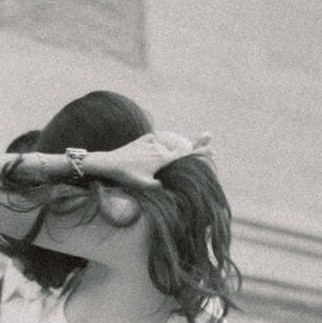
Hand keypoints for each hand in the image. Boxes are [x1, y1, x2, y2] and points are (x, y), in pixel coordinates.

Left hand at [84, 131, 209, 186]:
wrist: (109, 162)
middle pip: (179, 148)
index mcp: (163, 159)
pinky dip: (157, 144)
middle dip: (193, 144)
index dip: (200, 150)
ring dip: (169, 150)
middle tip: (208, 135)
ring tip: (168, 154)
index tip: (212, 147)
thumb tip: (167, 188)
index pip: (185, 154)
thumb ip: (159, 186)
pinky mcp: (144, 138)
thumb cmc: (127, 175)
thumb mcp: (144, 185)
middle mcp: (160, 147)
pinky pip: (155, 140)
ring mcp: (152, 141)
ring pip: (166, 146)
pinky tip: (151, 150)